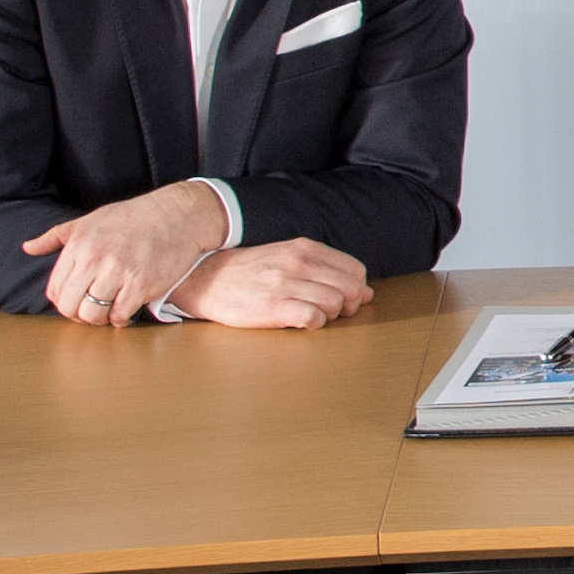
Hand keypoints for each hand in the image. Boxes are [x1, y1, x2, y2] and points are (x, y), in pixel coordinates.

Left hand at [20, 182, 228, 326]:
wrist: (177, 215)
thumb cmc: (133, 217)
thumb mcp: (90, 220)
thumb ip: (56, 236)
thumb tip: (27, 248)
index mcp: (79, 245)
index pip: (55, 289)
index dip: (63, 301)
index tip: (76, 300)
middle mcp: (94, 259)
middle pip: (70, 306)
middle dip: (77, 314)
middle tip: (90, 311)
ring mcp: (118, 274)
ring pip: (92, 315)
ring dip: (98, 319)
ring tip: (106, 312)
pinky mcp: (141, 286)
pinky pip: (119, 316)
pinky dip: (119, 319)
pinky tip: (124, 311)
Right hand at [162, 238, 372, 329]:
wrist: (205, 278)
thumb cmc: (250, 272)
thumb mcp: (290, 260)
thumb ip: (328, 271)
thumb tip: (368, 292)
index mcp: (305, 249)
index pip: (355, 270)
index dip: (356, 289)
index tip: (343, 301)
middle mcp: (299, 263)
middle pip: (351, 288)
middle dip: (348, 306)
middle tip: (331, 313)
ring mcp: (285, 285)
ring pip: (335, 303)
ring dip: (330, 316)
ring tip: (312, 316)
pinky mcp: (272, 307)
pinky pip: (313, 318)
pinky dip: (314, 324)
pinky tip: (301, 323)